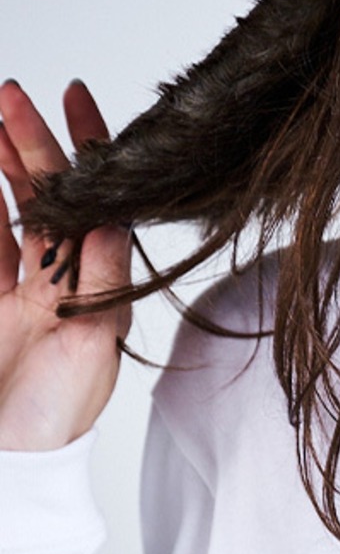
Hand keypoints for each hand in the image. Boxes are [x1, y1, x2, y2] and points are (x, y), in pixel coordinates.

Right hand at [0, 80, 130, 449]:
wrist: (12, 457)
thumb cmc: (58, 414)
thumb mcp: (91, 343)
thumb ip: (100, 280)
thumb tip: (114, 217)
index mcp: (102, 287)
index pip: (100, 205)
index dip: (91, 152)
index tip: (78, 99)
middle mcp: (69, 282)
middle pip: (52, 198)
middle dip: (34, 144)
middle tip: (14, 95)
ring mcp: (28, 289)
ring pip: (16, 211)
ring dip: (2, 164)